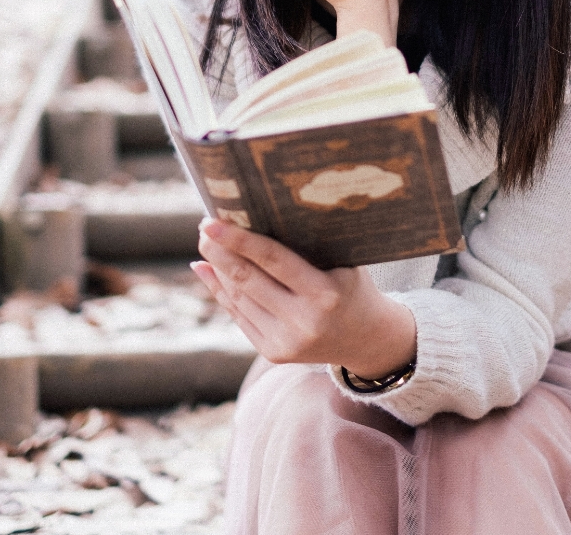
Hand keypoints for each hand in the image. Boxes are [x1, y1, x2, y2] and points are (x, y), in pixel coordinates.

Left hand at [191, 217, 416, 379]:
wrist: (367, 339)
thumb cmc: (352, 286)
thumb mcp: (341, 262)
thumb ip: (305, 245)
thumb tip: (254, 218)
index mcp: (325, 294)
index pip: (272, 260)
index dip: (238, 239)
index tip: (210, 221)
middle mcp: (303, 321)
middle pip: (247, 279)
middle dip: (219, 250)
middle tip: (203, 226)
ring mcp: (286, 342)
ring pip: (238, 297)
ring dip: (217, 267)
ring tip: (207, 242)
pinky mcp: (273, 353)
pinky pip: (238, 315)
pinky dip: (220, 290)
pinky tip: (207, 268)